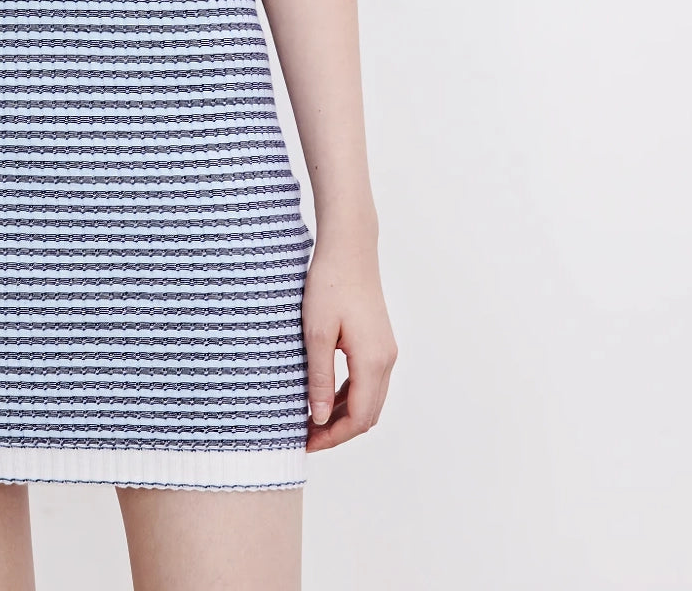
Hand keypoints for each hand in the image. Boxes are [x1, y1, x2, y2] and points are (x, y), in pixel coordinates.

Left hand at [302, 237, 396, 452]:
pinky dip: (348, 395)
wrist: (349, 247)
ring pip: (369, 399)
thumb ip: (319, 377)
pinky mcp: (379, 342)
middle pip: (367, 414)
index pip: (358, 418)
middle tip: (305, 437)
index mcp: (373, 361)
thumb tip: (318, 417)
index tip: (306, 442)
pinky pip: (367, 381)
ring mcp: (386, 351)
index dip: (333, 436)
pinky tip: (323, 395)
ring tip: (310, 419)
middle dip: (338, 430)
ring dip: (343, 414)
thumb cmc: (329, 284)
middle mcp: (386, 360)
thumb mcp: (316, 333)